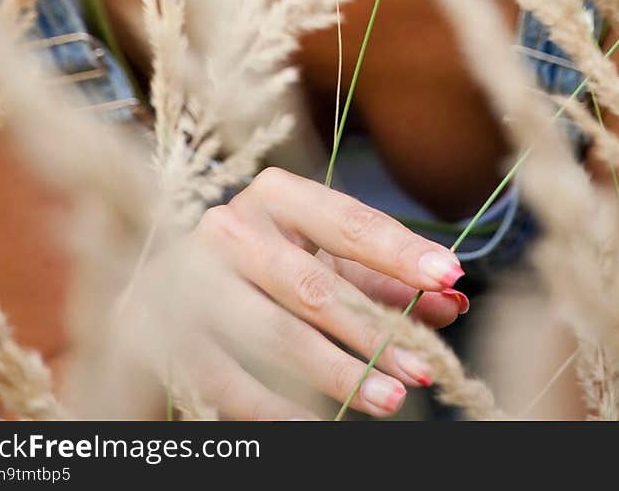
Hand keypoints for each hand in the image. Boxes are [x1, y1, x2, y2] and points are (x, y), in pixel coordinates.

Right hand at [169, 166, 468, 418]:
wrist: (168, 287)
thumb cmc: (270, 265)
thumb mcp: (327, 259)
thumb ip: (384, 279)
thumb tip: (450, 300)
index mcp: (276, 194)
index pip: (349, 221)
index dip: (401, 251)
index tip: (449, 275)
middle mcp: (232, 227)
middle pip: (314, 285)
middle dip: (375, 329)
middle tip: (426, 364)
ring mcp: (194, 280)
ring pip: (276, 334)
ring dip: (338, 372)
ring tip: (390, 399)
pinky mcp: (170, 333)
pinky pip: (231, 380)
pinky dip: (278, 407)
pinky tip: (317, 424)